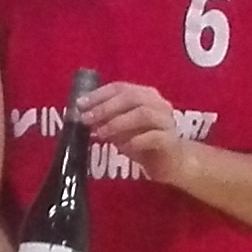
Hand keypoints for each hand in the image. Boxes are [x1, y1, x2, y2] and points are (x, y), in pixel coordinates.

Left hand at [81, 77, 197, 184]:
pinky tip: (121, 148)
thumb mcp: (120, 129)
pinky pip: (153, 137)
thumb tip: (83, 116)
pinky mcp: (171, 141)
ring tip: (101, 134)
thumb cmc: (143, 142)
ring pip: (143, 114)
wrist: (171, 163)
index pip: (120, 88)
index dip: (98, 95)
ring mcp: (167, 121)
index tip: (80, 105)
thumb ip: (105, 120)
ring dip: (118, 123)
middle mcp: (158, 104)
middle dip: (106, 108)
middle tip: (87, 120)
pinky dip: (134, 141)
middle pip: (131, 97)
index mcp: (145, 95)